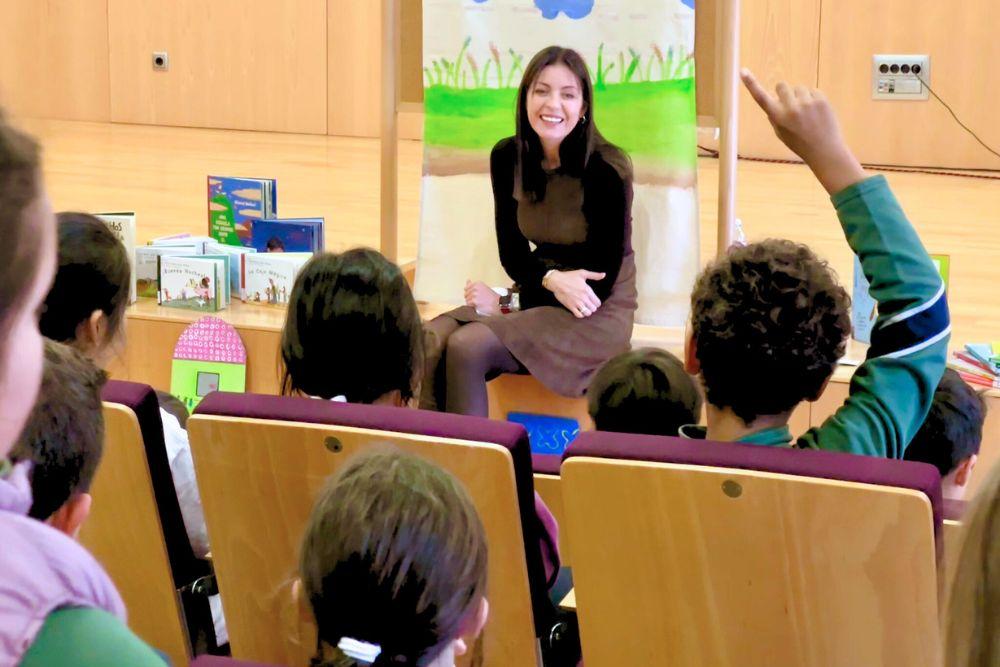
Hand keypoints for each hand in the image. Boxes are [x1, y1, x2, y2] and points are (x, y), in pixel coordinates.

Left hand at [464, 280, 500, 315]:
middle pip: (466, 295)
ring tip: (479, 303)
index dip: (470, 293)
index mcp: (477, 283)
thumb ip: (473, 285)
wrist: (498, 304)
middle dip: (470, 298)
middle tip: (479, 300)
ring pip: (467, 300)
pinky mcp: (474, 301)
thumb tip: (467, 281)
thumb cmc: (492, 297)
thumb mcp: (483, 288)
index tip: (476, 296)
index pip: (466, 288)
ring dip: (471, 303)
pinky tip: (478, 306)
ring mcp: (474, 294)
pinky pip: (469, 305)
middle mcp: (475, 287)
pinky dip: (472, 306)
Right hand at [545, 269, 604, 317]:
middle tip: (589, 304)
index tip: (593, 301)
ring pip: (587, 313)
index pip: (598, 302)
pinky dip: (581, 315)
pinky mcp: (570, 306)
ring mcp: (577, 303)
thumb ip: (594, 275)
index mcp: (587, 290)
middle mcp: (583, 298)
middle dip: (592, 307)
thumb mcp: (583, 273)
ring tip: (585, 308)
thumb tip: (604, 275)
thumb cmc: (569, 276)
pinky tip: (580, 311)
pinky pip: (579, 315)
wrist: (556, 281)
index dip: (596, 302)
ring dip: (587, 312)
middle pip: (594, 309)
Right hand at [741, 68, 865, 194]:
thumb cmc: (800, 143)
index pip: (761, 98)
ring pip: (799, 88)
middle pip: (782, 86)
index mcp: (778, 118)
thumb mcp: (781, 133)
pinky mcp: (821, 100)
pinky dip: (814, 99)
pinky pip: (813, 91)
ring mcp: (807, 103)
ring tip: (808, 113)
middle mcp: (790, 108)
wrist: (825, 150)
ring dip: (801, 96)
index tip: (743, 71)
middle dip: (785, 93)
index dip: (751, 84)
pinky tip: (817, 112)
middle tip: (792, 105)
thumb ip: (775, 116)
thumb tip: (772, 98)